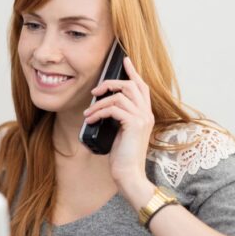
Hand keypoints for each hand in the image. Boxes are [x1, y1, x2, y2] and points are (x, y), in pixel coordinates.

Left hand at [82, 57, 153, 200]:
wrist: (129, 175)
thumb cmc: (122, 157)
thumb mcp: (120, 133)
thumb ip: (118, 118)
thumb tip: (102, 107)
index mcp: (145, 114)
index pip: (142, 87)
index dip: (133, 72)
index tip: (125, 60)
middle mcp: (146, 113)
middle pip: (131, 85)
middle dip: (110, 83)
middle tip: (94, 91)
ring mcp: (142, 118)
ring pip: (119, 96)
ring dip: (99, 103)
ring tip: (87, 114)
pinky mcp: (134, 124)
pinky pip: (113, 108)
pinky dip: (98, 112)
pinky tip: (90, 120)